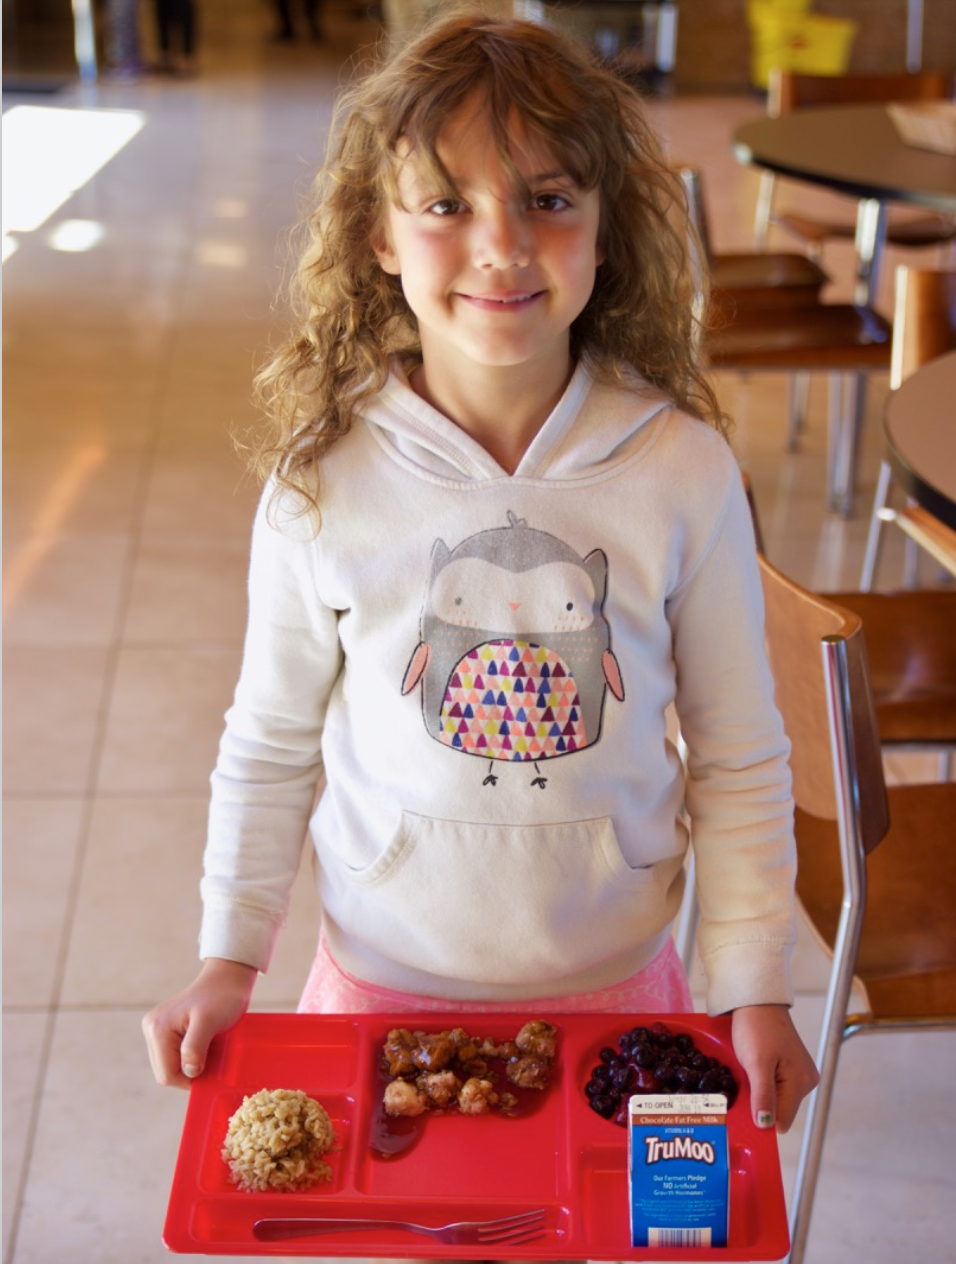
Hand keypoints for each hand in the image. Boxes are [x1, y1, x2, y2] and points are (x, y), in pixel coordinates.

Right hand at [142, 958, 256, 1088]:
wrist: (228, 978)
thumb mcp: (209, 1022)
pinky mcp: (167, 1031)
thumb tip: (188, 1073)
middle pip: (166, 1072)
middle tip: (212, 1057)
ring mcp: (158, 1030)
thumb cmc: (222, 997)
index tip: (211, 1069)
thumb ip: (195, 1048)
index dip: (189, 1079)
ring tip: (210, 1048)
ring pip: (171, 1066)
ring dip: (191, 1064)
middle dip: (190, 1071)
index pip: (166, 1074)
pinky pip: (176, 1056)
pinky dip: (192, 1057)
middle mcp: (152, 1029)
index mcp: (157, 1029)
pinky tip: (205, 1046)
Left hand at [731, 1004, 817, 1132]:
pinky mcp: (792, 1068)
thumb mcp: (756, 1063)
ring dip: (760, 1092)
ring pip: (776, 1099)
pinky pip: (776, 1087)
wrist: (757, 1002)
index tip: (745, 1106)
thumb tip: (766, 1125)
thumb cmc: (756, 1028)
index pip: (782, 1120)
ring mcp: (800, 1074)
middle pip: (779, 1111)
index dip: (761, 1117)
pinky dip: (763, 1083)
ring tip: (750, 1071)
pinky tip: (755, 1068)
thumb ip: (763, 1096)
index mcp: (801, 1082)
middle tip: (746, 1081)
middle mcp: (806, 1081)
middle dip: (760, 1103)